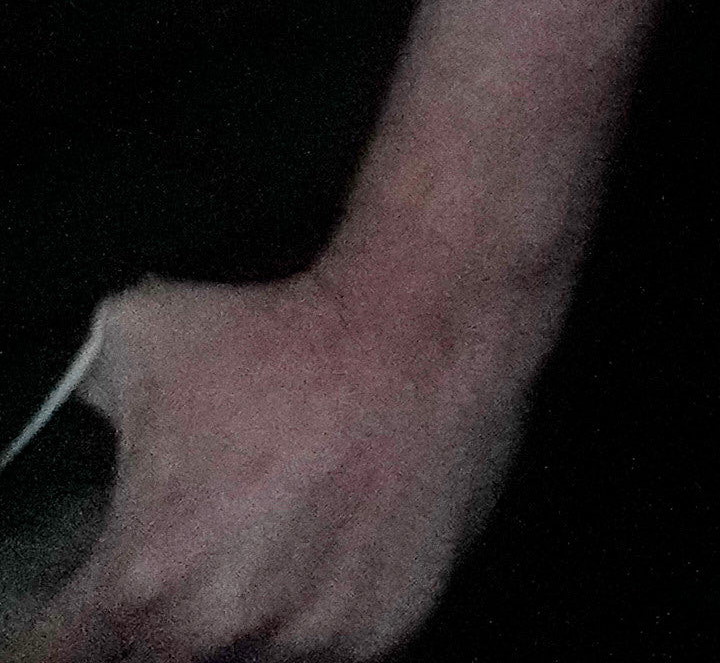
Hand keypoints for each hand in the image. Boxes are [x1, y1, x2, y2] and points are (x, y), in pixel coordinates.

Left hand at [18, 258, 545, 662]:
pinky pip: (321, 656)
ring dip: (239, 632)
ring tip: (266, 560)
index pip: (56, 658)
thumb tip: (62, 421)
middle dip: (158, 626)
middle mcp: (218, 630)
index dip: (65, 631)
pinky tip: (325, 560)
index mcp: (141, 581)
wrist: (430, 324)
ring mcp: (307, 641)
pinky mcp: (382, 634)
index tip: (93, 603)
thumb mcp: (134, 340)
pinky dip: (314, 624)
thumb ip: (80, 414)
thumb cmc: (284, 333)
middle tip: (193, 566)